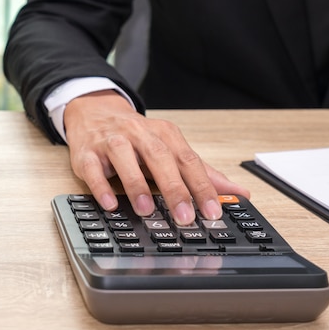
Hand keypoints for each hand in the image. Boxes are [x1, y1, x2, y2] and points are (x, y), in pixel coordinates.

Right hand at [63, 90, 249, 224]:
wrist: (97, 112)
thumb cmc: (140, 138)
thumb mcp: (173, 151)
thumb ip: (204, 173)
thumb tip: (241, 192)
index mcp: (166, 135)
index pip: (189, 161)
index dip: (202, 186)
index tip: (214, 211)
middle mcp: (140, 134)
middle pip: (161, 158)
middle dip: (174, 188)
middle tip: (185, 217)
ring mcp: (112, 141)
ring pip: (125, 159)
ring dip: (137, 185)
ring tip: (148, 210)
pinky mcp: (87, 152)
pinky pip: (92, 168)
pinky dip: (100, 186)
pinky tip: (110, 204)